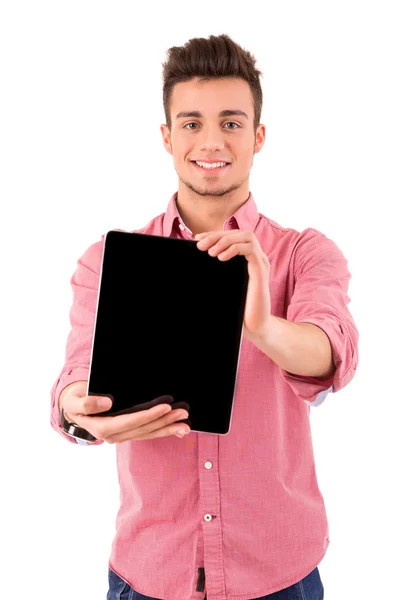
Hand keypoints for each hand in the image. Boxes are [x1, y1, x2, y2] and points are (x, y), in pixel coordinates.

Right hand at [59, 381, 190, 442]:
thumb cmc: (74, 402)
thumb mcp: (74, 401)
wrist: (72, 410)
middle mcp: (113, 435)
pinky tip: (177, 430)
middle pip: (143, 429)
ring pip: (148, 433)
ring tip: (185, 424)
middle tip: (182, 413)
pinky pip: (147, 433)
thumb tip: (107, 403)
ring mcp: (121, 436)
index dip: (148, 416)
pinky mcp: (127, 433)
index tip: (164, 408)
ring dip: (167, 428)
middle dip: (164, 421)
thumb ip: (87, 403)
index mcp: (102, 427)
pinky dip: (162, 431)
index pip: (130, 422)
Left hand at [195, 230, 270, 339]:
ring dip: (226, 240)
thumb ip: (214, 276)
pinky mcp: (262, 271)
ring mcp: (260, 263)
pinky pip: (251, 250)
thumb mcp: (222, 288)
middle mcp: (256, 258)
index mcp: (247, 259)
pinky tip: (221, 258)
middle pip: (238, 233)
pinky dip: (234, 249)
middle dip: (217, 235)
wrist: (255, 327)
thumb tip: (192, 268)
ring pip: (246, 237)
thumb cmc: (240, 309)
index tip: (197, 239)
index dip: (214, 235)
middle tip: (200, 245)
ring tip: (210, 252)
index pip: (232, 237)